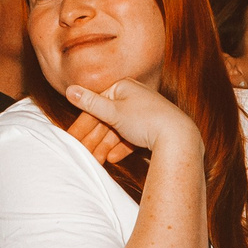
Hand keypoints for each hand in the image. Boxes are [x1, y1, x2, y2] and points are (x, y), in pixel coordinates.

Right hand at [66, 78, 198, 157]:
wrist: (178, 136)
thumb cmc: (145, 119)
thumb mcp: (113, 111)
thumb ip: (90, 102)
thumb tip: (70, 89)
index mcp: (124, 87)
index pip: (96, 105)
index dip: (82, 124)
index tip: (71, 139)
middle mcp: (134, 97)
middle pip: (107, 120)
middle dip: (93, 139)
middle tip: (81, 153)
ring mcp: (144, 113)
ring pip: (118, 131)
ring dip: (105, 146)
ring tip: (95, 160)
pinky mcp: (152, 129)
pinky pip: (132, 138)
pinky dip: (121, 148)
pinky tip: (112, 160)